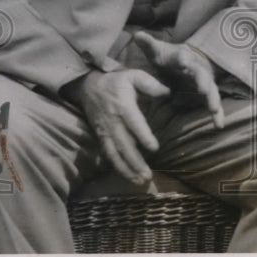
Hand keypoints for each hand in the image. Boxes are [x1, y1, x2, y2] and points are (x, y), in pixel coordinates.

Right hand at [62, 69, 169, 184]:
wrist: (88, 86)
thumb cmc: (116, 81)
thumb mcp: (133, 75)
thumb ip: (150, 84)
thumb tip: (167, 92)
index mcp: (123, 105)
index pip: (134, 122)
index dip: (143, 136)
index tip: (154, 148)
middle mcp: (113, 121)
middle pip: (124, 144)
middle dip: (135, 162)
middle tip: (147, 176)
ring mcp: (105, 131)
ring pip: (115, 153)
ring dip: (126, 169)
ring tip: (139, 181)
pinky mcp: (101, 137)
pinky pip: (108, 154)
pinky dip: (117, 166)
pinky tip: (128, 176)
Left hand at [133, 33, 225, 128]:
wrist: (183, 63)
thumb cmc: (167, 58)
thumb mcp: (156, 52)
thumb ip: (148, 45)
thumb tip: (136, 34)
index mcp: (183, 57)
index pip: (182, 57)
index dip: (182, 59)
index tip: (182, 61)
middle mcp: (197, 68)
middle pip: (201, 74)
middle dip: (203, 81)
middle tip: (203, 89)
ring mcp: (204, 82)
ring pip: (211, 90)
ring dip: (213, 99)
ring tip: (214, 109)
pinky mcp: (206, 95)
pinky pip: (213, 104)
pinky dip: (217, 114)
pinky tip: (219, 125)